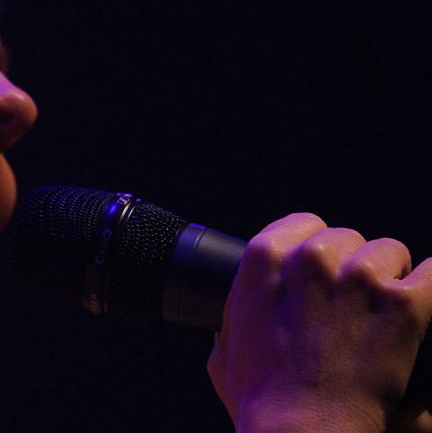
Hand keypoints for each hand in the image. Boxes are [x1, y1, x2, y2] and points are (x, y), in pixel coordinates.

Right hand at [207, 213, 431, 432]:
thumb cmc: (260, 400)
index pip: (303, 223)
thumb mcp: (225, 351)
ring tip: (386, 315)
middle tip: (354, 307)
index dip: (317, 247)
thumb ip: (234, 319)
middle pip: (349, 238)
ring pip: (390, 252)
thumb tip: (234, 315)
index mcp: (263, 257)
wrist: (301, 431)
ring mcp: (359, 277)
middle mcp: (310, 257)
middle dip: (353, 266)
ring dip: (391, 278)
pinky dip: (428, 288)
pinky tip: (419, 309)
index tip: (326, 273)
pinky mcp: (403, 303)